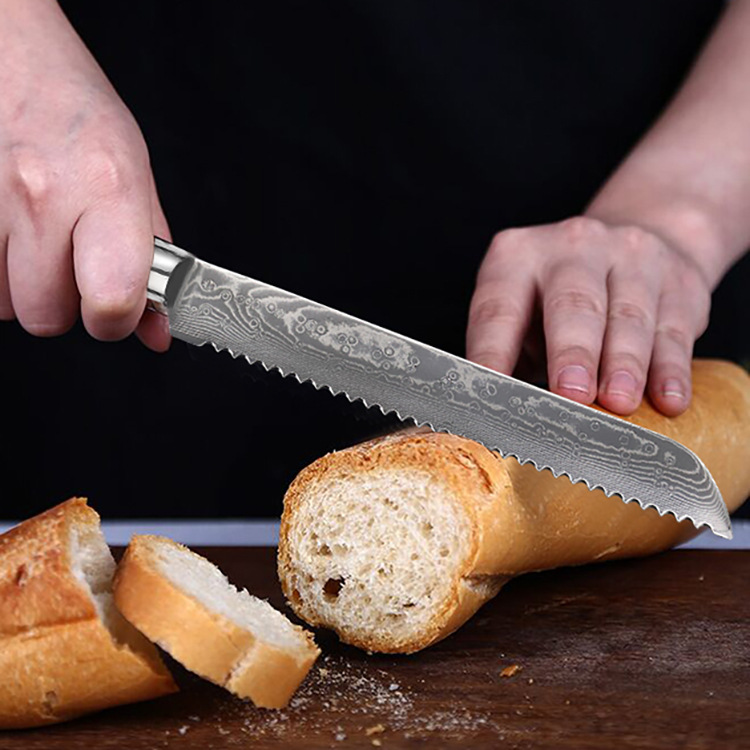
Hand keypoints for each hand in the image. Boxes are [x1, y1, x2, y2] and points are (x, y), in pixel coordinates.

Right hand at [0, 0, 169, 350]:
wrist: (12, 59)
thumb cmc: (80, 118)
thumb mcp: (137, 181)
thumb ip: (152, 262)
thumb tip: (156, 333)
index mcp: (107, 191)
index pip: (111, 300)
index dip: (114, 319)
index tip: (117, 307)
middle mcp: (44, 196)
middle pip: (46, 317)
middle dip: (62, 302)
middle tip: (70, 259)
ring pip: (4, 306)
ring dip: (23, 286)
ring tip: (38, 237)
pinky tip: (10, 232)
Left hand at [466, 216, 711, 415]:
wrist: (635, 248)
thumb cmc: (558, 304)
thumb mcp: (522, 317)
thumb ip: (509, 358)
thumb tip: (497, 414)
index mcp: (517, 257)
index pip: (498, 311)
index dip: (492, 354)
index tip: (491, 396)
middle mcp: (571, 247)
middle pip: (571, 304)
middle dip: (572, 352)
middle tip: (571, 393)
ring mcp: (628, 255)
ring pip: (628, 315)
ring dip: (625, 364)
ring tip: (619, 403)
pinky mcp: (677, 278)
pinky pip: (674, 328)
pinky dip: (671, 370)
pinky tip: (668, 400)